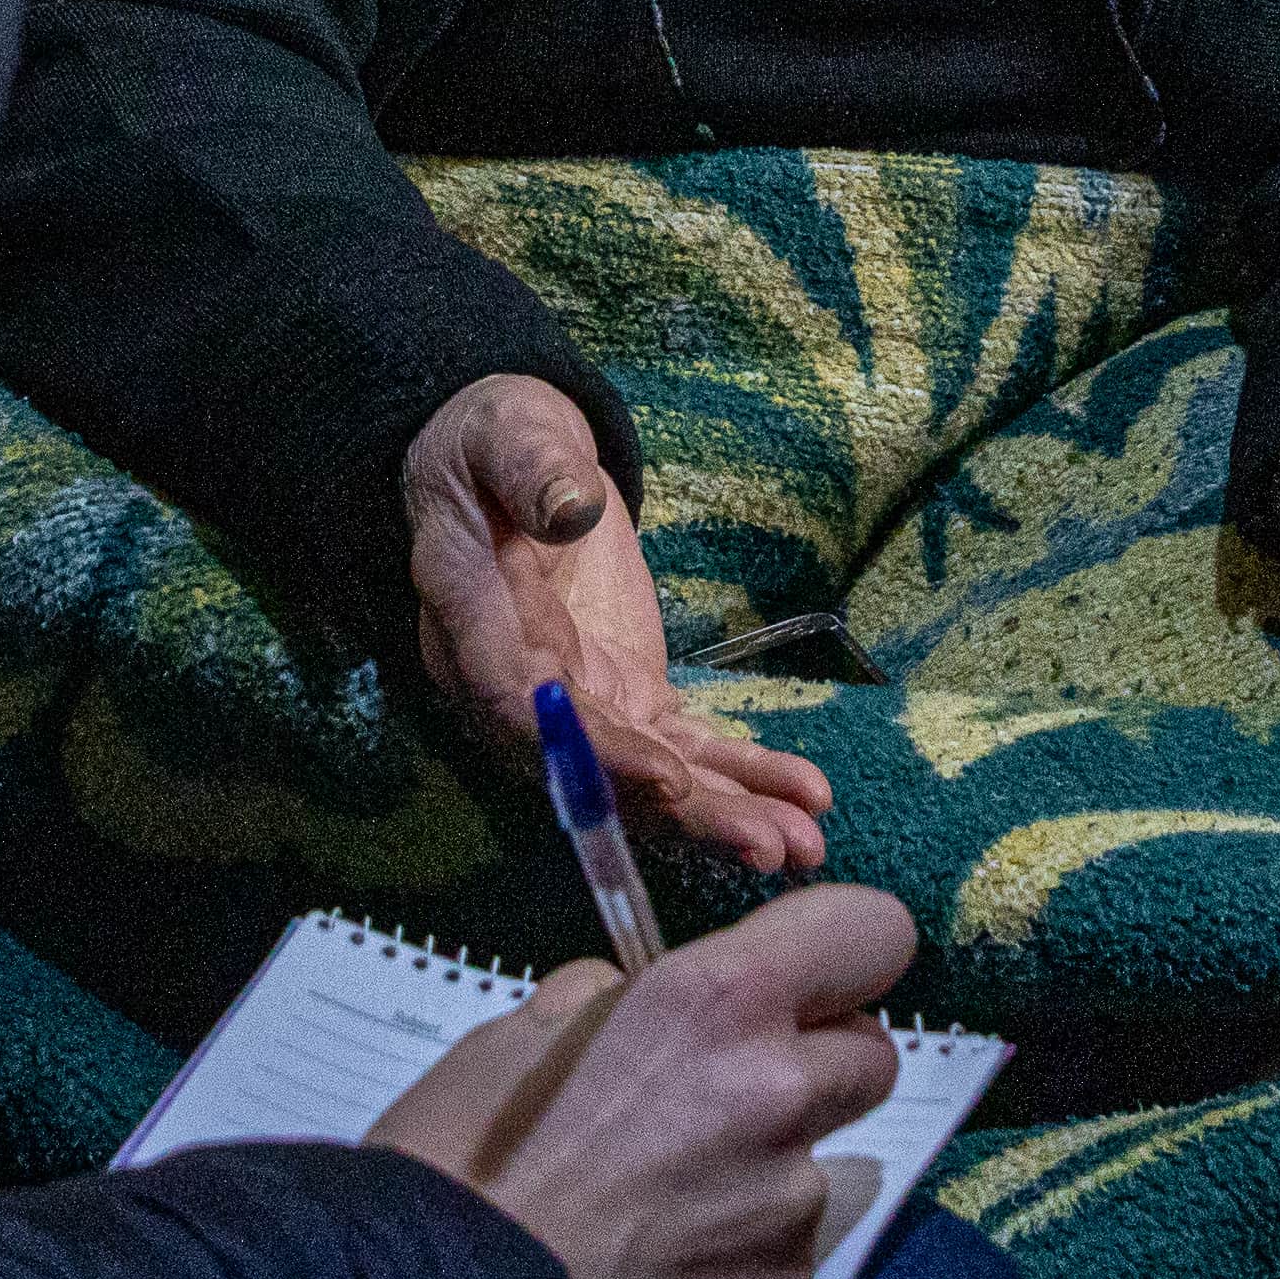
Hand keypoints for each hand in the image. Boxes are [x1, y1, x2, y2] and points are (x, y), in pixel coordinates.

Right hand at [370, 881, 916, 1278]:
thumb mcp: (518, 1036)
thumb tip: (634, 1001)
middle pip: (871, 1058)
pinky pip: (785, 1258)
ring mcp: (788, 1213)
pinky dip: (740, 1259)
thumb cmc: (456, 1164)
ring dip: (766, 1171)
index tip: (803, 976)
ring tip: (659, 1207)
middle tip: (720, 1094)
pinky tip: (657, 1274)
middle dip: (813, 1065)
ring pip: (820, 1167)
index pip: (872, 934)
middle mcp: (778, 1098)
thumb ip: (609, 1002)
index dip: (842, 952)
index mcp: (717, 1004)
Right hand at [403, 376, 834, 872]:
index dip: (593, 753)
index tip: (667, 777)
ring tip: (805, 846)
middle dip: (683, 813)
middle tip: (766, 846)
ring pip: (647, 779)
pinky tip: (806, 797)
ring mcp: (578, 702)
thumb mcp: (509, 431)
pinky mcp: (624, 697)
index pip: (524, 710)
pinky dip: (742, 775)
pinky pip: (682, 749)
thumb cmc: (496, 439)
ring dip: (726, 815)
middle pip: (597, 771)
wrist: (508, 460)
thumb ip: (535, 471)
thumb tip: (571, 509)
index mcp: (473, 625)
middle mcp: (519, 690)